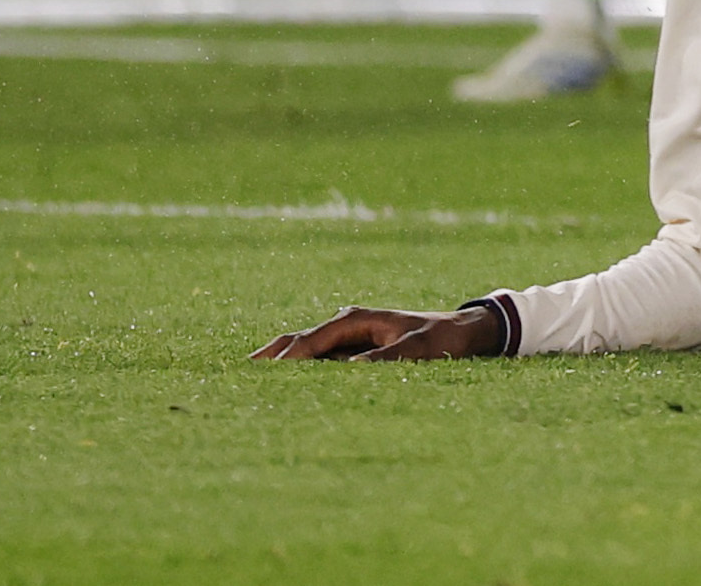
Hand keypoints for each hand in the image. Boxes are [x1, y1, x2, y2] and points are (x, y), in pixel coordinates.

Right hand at [252, 304, 503, 360]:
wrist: (463, 330)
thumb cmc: (441, 338)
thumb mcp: (416, 349)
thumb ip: (383, 359)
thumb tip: (350, 369)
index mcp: (357, 318)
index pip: (312, 339)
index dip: (288, 358)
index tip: (262, 375)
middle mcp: (347, 322)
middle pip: (299, 340)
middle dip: (271, 356)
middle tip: (237, 375)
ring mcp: (348, 333)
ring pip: (304, 347)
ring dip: (280, 361)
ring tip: (248, 380)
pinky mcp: (352, 346)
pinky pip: (317, 356)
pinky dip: (297, 366)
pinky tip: (281, 382)